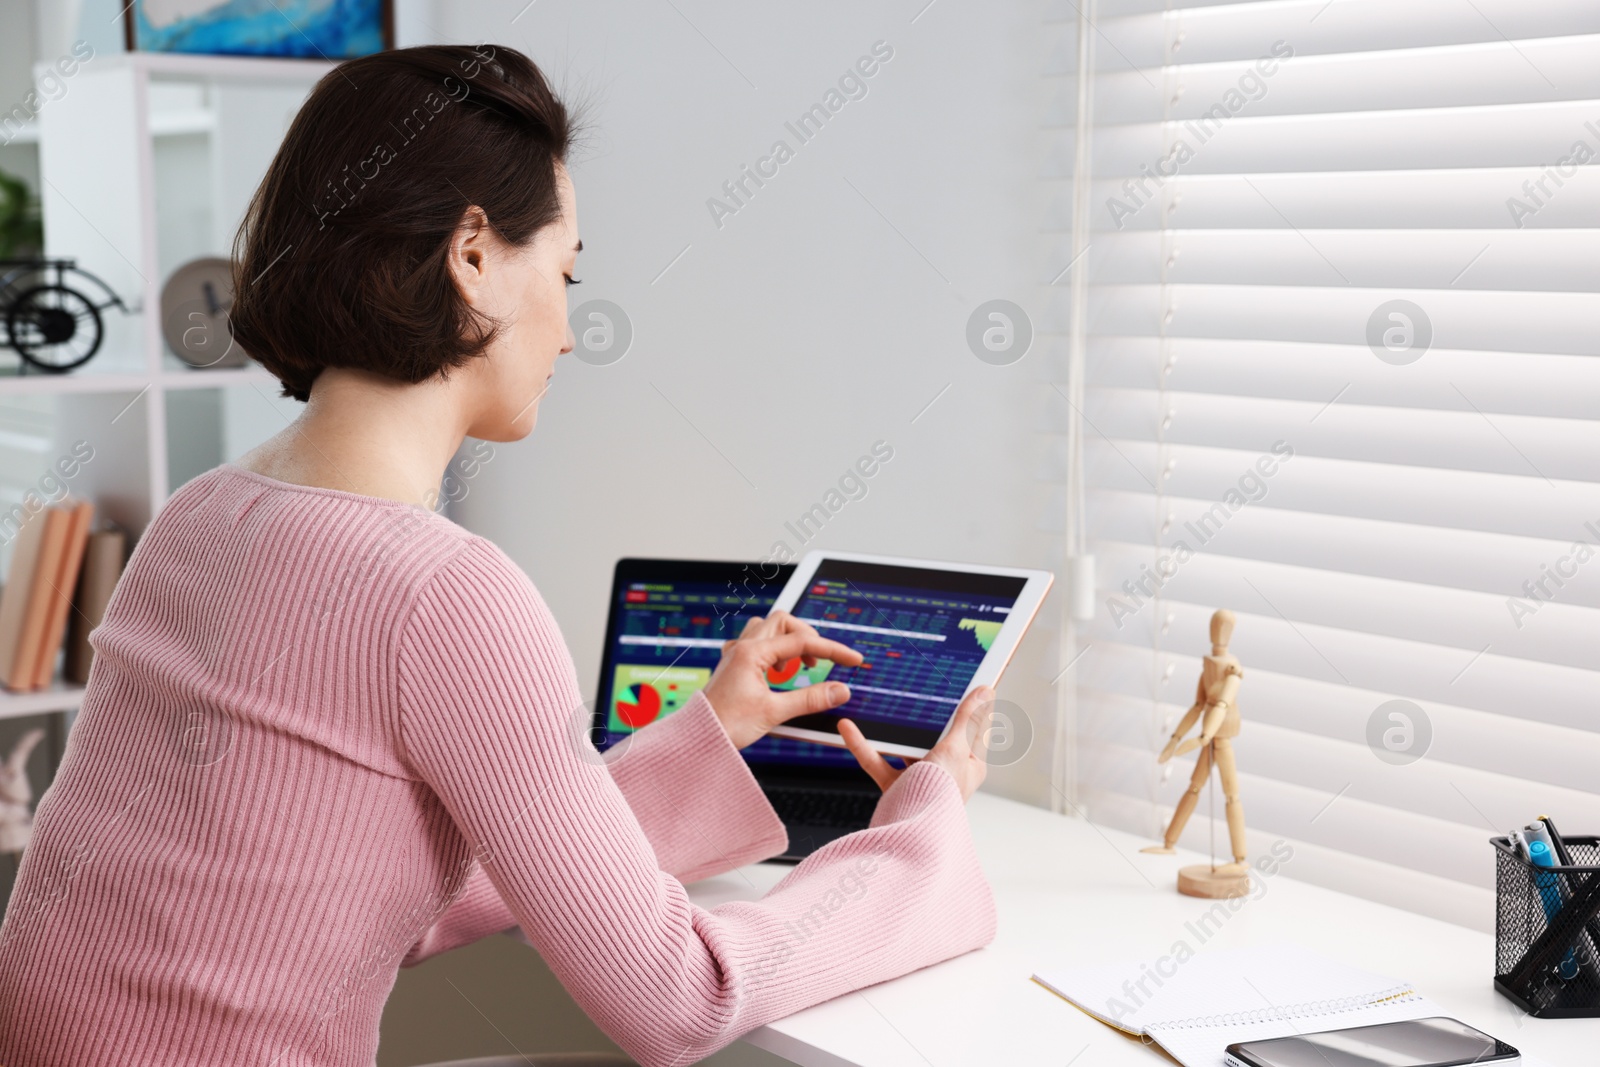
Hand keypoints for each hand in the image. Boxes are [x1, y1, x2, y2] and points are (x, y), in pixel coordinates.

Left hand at [700, 611, 863, 749]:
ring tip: (797, 666)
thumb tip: (840, 690)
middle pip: (783, 622)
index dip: (832, 650)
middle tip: (820, 661)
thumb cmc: (726, 725)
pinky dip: (772, 651)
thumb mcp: (774, 713)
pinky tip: (775, 671)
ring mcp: (735, 654)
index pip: (802, 642)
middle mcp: (742, 647)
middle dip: (807, 637)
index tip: (852, 660)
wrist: (696, 738)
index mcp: (752, 653)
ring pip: (767, 629)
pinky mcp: (732, 666)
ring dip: (787, 641)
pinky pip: (755, 643)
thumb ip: (810, 699)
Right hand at [837, 685, 994, 802]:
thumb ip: (967, 719)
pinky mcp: (896, 788)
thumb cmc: (939, 798)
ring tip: (884, 708)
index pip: (976, 728)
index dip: (976, 706)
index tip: (973, 682)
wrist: (909, 836)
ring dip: (893, 732)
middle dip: (929, 717)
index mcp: (969, 764)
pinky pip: (878, 761)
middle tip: (923, 690)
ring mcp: (920, 779)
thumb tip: (987, 691)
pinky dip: (862, 746)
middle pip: (939, 736)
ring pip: (906, 748)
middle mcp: (946, 772)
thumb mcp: (955, 748)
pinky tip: (848, 729)